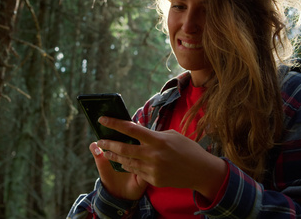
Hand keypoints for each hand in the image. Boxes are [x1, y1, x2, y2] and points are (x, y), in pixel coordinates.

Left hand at [97, 116, 227, 201]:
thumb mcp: (172, 136)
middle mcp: (153, 155)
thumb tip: (137, 132)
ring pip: (127, 162)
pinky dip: (127, 165)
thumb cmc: (187, 149)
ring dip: (115, 156)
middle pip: (124, 148)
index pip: (131, 129)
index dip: (115, 123)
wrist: (201, 172)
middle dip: (109, 143)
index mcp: (158, 140)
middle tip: (100, 139)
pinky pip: (135, 171)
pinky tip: (122, 161)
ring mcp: (153, 169)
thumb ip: (153, 135)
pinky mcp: (153, 180)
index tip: (102, 119)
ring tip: (106, 150)